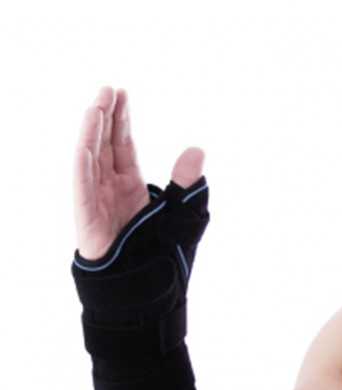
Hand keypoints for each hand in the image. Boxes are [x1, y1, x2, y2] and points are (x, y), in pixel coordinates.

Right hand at [73, 85, 205, 259]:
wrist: (143, 289)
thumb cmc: (160, 255)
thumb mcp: (182, 212)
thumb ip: (187, 183)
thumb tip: (198, 149)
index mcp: (132, 187)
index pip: (122, 146)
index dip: (122, 120)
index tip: (122, 94)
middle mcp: (111, 190)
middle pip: (105, 146)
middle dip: (106, 117)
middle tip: (108, 88)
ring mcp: (97, 202)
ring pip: (91, 160)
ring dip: (93, 133)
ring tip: (98, 104)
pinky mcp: (88, 218)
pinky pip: (82, 188)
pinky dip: (83, 166)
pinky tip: (87, 144)